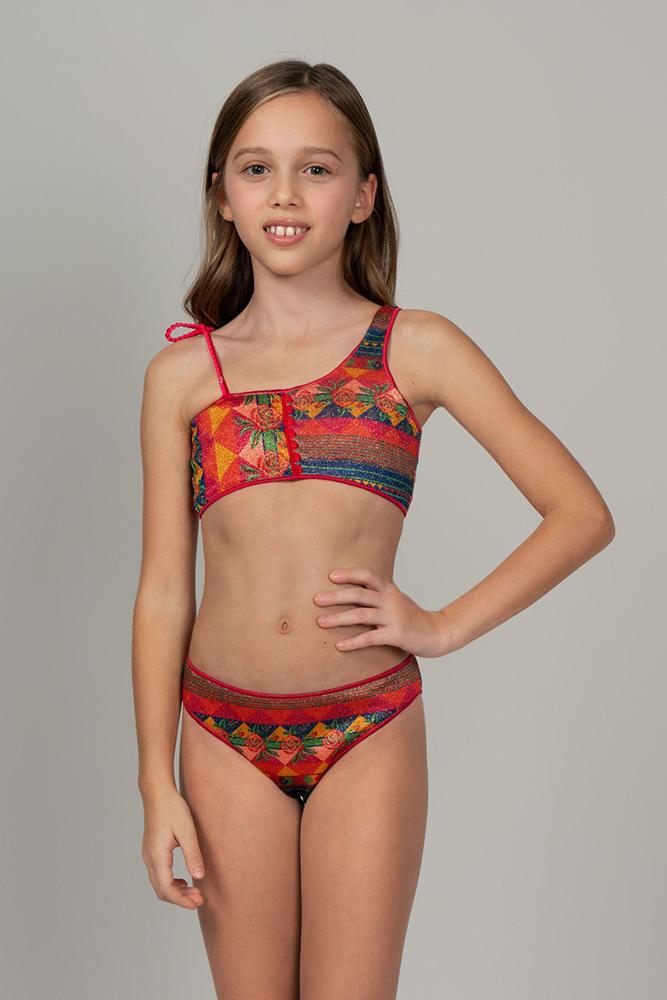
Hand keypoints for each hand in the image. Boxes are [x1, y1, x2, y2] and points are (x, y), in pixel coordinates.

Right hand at [141, 786, 205, 909]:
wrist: (157, 792)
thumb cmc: (172, 808)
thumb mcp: (187, 831)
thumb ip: (193, 855)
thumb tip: (199, 877)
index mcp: (157, 855)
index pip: (167, 889)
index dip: (182, 900)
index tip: (198, 903)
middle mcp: (149, 858)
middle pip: (161, 890)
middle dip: (180, 899)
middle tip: (200, 899)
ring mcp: (148, 855)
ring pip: (158, 884)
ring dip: (176, 892)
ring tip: (194, 892)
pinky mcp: (151, 851)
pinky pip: (158, 875)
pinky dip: (170, 883)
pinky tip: (184, 880)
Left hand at [313, 567, 453, 657]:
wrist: (437, 632)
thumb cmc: (411, 617)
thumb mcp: (396, 600)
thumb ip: (378, 595)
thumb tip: (350, 592)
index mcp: (390, 590)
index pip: (367, 576)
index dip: (349, 574)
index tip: (330, 576)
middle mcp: (391, 600)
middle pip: (359, 594)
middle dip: (335, 596)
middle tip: (316, 600)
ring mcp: (394, 617)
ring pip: (361, 615)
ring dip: (338, 618)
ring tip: (321, 622)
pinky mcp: (396, 634)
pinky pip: (370, 637)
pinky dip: (353, 642)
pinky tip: (339, 645)